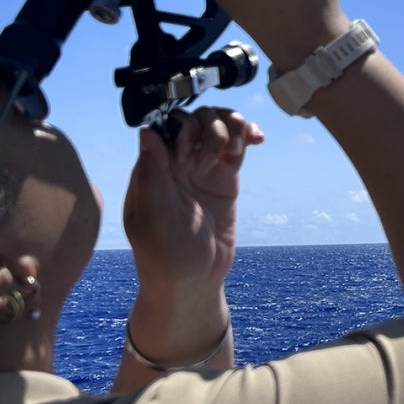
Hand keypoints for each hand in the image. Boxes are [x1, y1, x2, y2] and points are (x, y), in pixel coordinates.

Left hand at [122, 106, 264, 294]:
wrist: (193, 284)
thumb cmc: (165, 257)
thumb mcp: (155, 218)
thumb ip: (153, 174)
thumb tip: (147, 130)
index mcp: (152, 168)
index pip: (168, 124)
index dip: (185, 128)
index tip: (192, 155)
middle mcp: (176, 163)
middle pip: (196, 119)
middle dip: (210, 130)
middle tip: (210, 164)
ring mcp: (202, 168)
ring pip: (218, 127)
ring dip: (232, 127)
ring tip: (237, 150)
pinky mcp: (224, 179)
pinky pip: (236, 146)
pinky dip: (247, 135)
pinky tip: (257, 139)